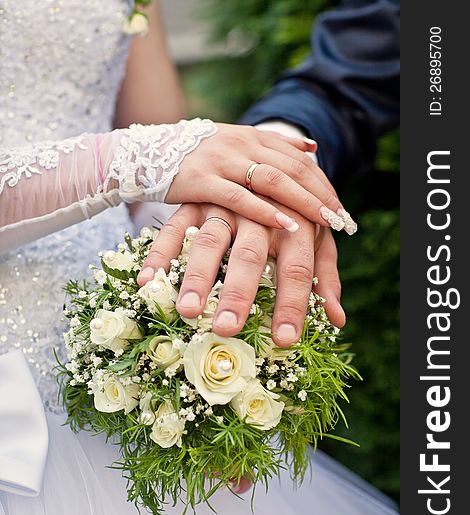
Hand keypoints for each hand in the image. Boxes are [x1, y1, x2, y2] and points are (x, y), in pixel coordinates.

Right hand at [138, 203, 344, 347]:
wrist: (264, 155)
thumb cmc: (293, 209)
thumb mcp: (314, 235)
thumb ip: (325, 274)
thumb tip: (338, 320)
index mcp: (295, 220)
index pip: (299, 267)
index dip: (293, 304)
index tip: (285, 341)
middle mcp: (260, 209)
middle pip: (250, 255)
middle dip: (239, 293)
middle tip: (228, 330)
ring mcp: (224, 202)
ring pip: (210, 240)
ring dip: (198, 276)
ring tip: (188, 311)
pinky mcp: (196, 198)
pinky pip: (174, 228)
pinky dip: (161, 254)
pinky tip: (148, 282)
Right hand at [166, 124, 356, 234]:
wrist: (147, 153)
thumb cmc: (197, 156)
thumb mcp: (236, 143)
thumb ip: (274, 145)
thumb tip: (313, 147)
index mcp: (252, 136)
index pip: (298, 159)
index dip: (323, 182)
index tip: (341, 207)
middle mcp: (241, 144)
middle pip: (292, 169)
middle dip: (321, 195)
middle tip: (342, 220)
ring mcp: (222, 160)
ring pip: (272, 180)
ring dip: (303, 202)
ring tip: (326, 223)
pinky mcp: (202, 180)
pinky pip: (239, 196)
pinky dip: (265, 210)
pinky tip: (286, 224)